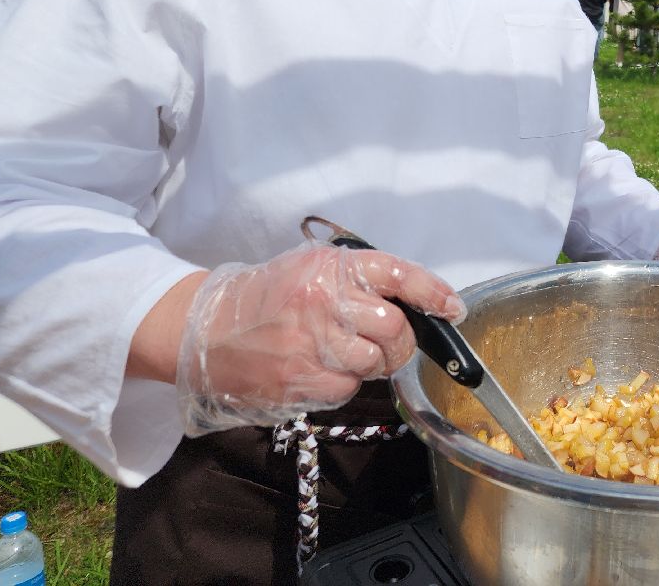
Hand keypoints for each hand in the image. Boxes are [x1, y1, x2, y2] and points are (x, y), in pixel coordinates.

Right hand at [176, 243, 463, 435]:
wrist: (206, 330)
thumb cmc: (269, 298)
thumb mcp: (313, 269)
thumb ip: (363, 280)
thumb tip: (420, 303)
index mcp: (331, 268)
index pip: (398, 274)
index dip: (433, 293)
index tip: (452, 309)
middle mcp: (324, 302)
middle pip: (395, 328)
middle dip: (400, 342)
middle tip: (387, 343)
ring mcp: (310, 344)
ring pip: (374, 364)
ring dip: (369, 365)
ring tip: (341, 353)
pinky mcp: (298, 381)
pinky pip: (346, 390)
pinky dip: (342, 385)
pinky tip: (318, 370)